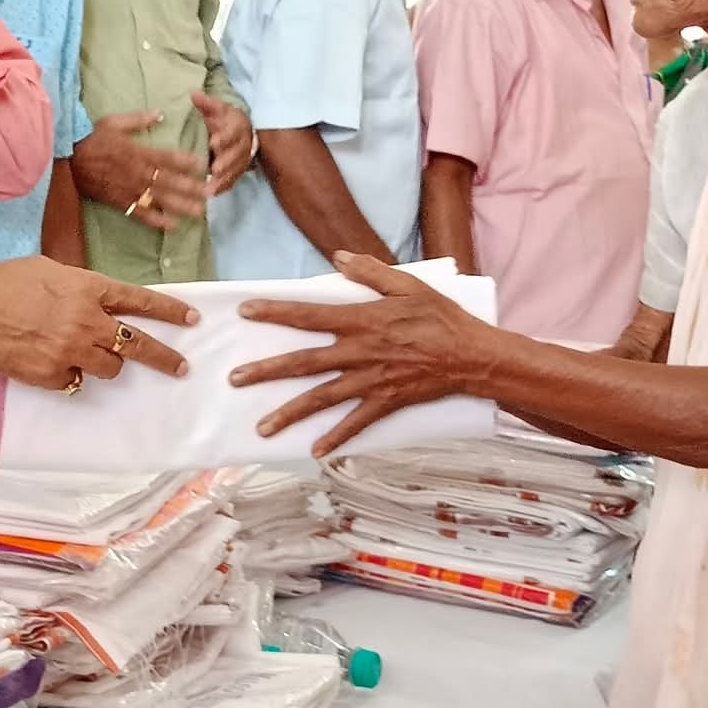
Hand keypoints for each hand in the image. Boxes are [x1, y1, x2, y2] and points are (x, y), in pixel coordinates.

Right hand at [0, 256, 197, 388]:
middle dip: (163, 357)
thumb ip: (80, 288)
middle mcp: (86, 321)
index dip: (169, 311)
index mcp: (88, 288)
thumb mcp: (50, 271)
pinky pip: (75, 381)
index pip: (139, 300)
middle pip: (137, 344)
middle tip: (181, 368)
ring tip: (83, 353)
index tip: (191, 319)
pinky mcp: (51, 375)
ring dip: (104, 362)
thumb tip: (96, 303)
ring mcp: (70, 351)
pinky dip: (69, 374)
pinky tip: (51, 362)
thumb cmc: (4, 281)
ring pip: (110, 367)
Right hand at [68, 109, 207, 232]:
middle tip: (211, 192)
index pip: (168, 157)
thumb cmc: (91, 139)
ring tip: (200, 211)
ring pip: (160, 199)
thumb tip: (161, 112)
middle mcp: (138, 173)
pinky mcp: (121, 202)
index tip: (204, 164)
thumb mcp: (113, 122)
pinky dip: (156, 220)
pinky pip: (141, 213)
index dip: (187, 161)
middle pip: (170, 181)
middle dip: (192, 187)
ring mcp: (130, 189)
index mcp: (138, 152)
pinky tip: (172, 225)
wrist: (68, 160)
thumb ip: (139, 119)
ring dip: (182, 206)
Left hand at [192, 91, 253, 194]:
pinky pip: (233, 181)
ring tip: (210, 188)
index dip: (225, 138)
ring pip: (235, 170)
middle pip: (236, 154)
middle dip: (226, 162)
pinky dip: (224, 187)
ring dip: (224, 179)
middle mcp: (243, 144)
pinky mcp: (238, 171)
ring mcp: (242, 160)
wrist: (240, 130)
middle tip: (214, 169)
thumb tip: (193, 93)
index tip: (214, 142)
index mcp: (238, 126)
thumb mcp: (216, 109)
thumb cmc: (224, 119)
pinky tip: (212, 194)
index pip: (233, 132)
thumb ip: (206, 104)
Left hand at [228, 252, 486, 454]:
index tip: (245, 312)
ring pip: (321, 398)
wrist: (472, 355)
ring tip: (261, 427)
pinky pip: (355, 423)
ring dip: (289, 413)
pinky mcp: (386, 402)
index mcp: (361, 320)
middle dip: (266, 370)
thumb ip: (370, 271)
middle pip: (303, 363)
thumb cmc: (441, 316)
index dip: (275, 312)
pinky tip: (313, 451)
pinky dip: (335, 438)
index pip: (308, 315)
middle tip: (235, 379)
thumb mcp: (408, 284)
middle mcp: (359, 352)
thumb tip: (339, 257)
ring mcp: (371, 380)